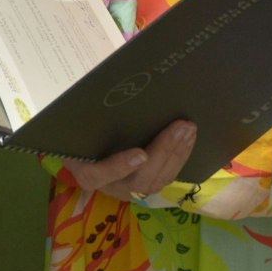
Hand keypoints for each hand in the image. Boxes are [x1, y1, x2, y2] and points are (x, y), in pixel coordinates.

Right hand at [63, 120, 195, 202]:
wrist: (90, 147)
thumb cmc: (85, 131)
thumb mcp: (82, 124)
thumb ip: (94, 114)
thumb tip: (105, 80)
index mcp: (85, 170)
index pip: (98, 174)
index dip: (118, 167)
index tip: (140, 155)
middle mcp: (108, 186)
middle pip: (137, 180)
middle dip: (163, 152)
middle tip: (181, 127)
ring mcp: (128, 190)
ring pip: (155, 181)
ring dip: (176, 155)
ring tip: (189, 129)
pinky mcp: (145, 187)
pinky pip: (165, 178)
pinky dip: (180, 158)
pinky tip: (189, 139)